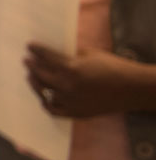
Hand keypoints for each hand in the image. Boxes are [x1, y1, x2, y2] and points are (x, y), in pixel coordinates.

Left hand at [24, 43, 140, 117]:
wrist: (132, 89)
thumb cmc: (113, 67)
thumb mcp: (90, 54)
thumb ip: (70, 54)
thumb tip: (53, 52)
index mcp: (70, 68)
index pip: (46, 57)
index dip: (36, 50)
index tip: (29, 46)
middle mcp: (66, 86)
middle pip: (40, 74)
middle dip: (31, 66)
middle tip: (26, 61)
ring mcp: (70, 101)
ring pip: (43, 92)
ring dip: (35, 83)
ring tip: (31, 77)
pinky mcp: (76, 113)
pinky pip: (53, 110)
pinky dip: (46, 103)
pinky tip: (43, 97)